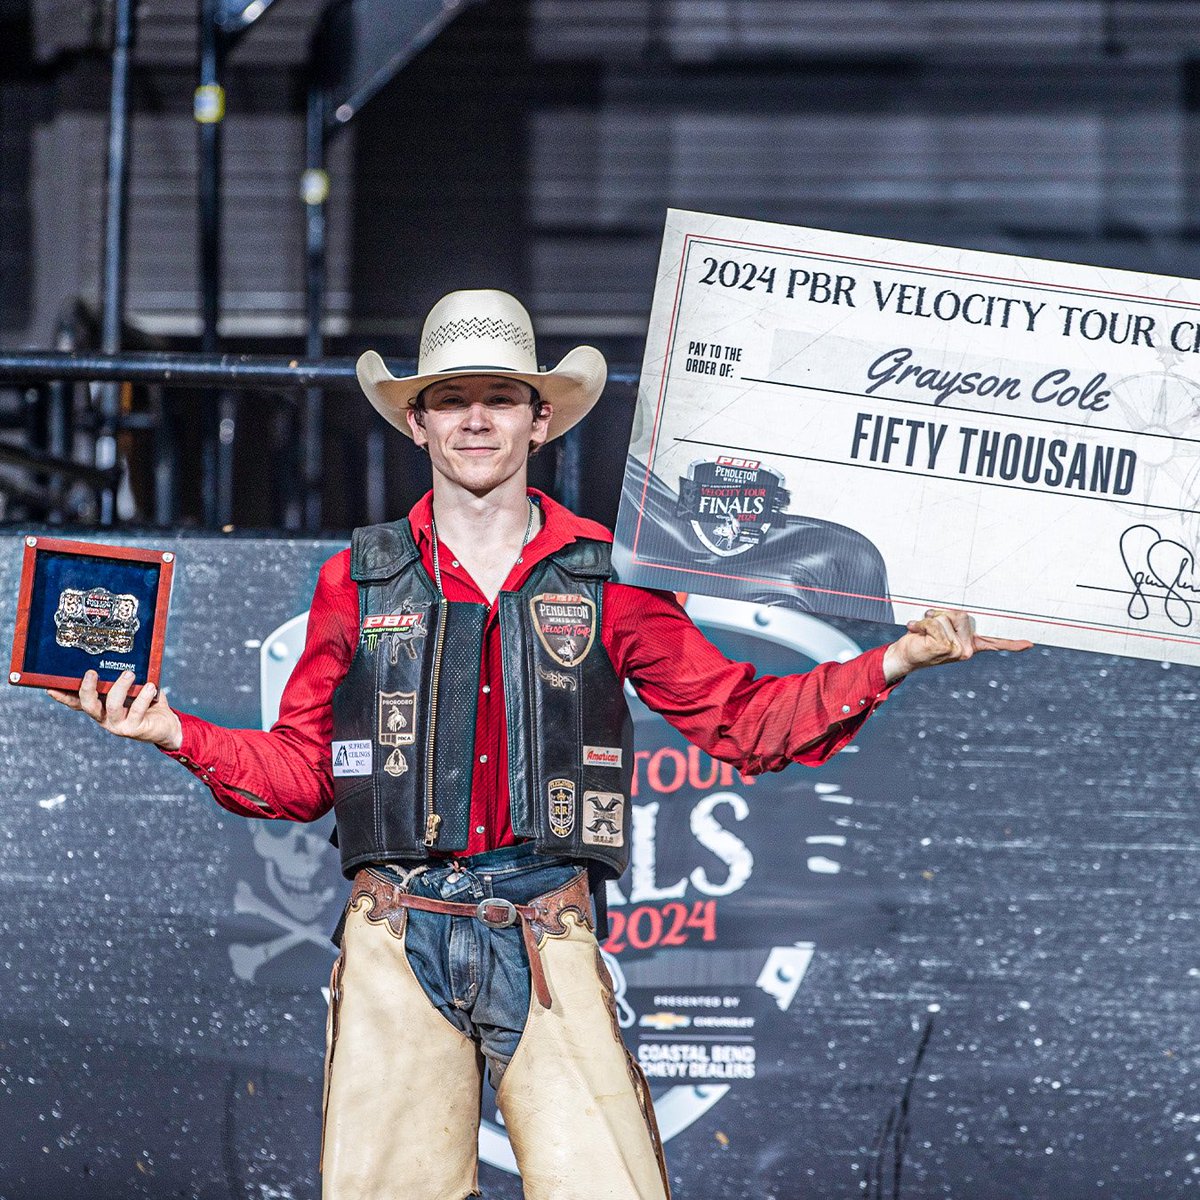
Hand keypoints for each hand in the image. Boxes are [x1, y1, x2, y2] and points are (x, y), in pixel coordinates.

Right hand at [48, 669, 183, 750]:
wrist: (167, 726)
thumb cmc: (147, 703)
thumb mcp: (133, 689)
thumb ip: (122, 677)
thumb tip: (120, 655)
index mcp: (101, 707)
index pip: (77, 702)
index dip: (63, 696)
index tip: (50, 687)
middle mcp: (104, 718)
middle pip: (89, 705)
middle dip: (87, 688)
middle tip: (91, 672)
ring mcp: (118, 725)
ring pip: (111, 707)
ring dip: (120, 688)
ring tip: (129, 674)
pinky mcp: (133, 729)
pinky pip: (136, 711)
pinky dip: (143, 696)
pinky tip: (151, 687)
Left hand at [883, 608, 1032, 682]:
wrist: (903, 656)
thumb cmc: (922, 638)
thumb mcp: (941, 627)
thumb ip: (954, 622)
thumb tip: (959, 614)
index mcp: (971, 644)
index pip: (996, 643)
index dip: (1014, 643)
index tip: (1030, 644)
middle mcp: (968, 649)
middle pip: (962, 614)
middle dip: (942, 614)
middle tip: (930, 626)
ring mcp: (958, 650)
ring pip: (947, 617)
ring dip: (929, 619)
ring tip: (922, 630)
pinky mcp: (945, 647)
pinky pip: (935, 623)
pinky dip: (922, 623)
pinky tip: (915, 631)